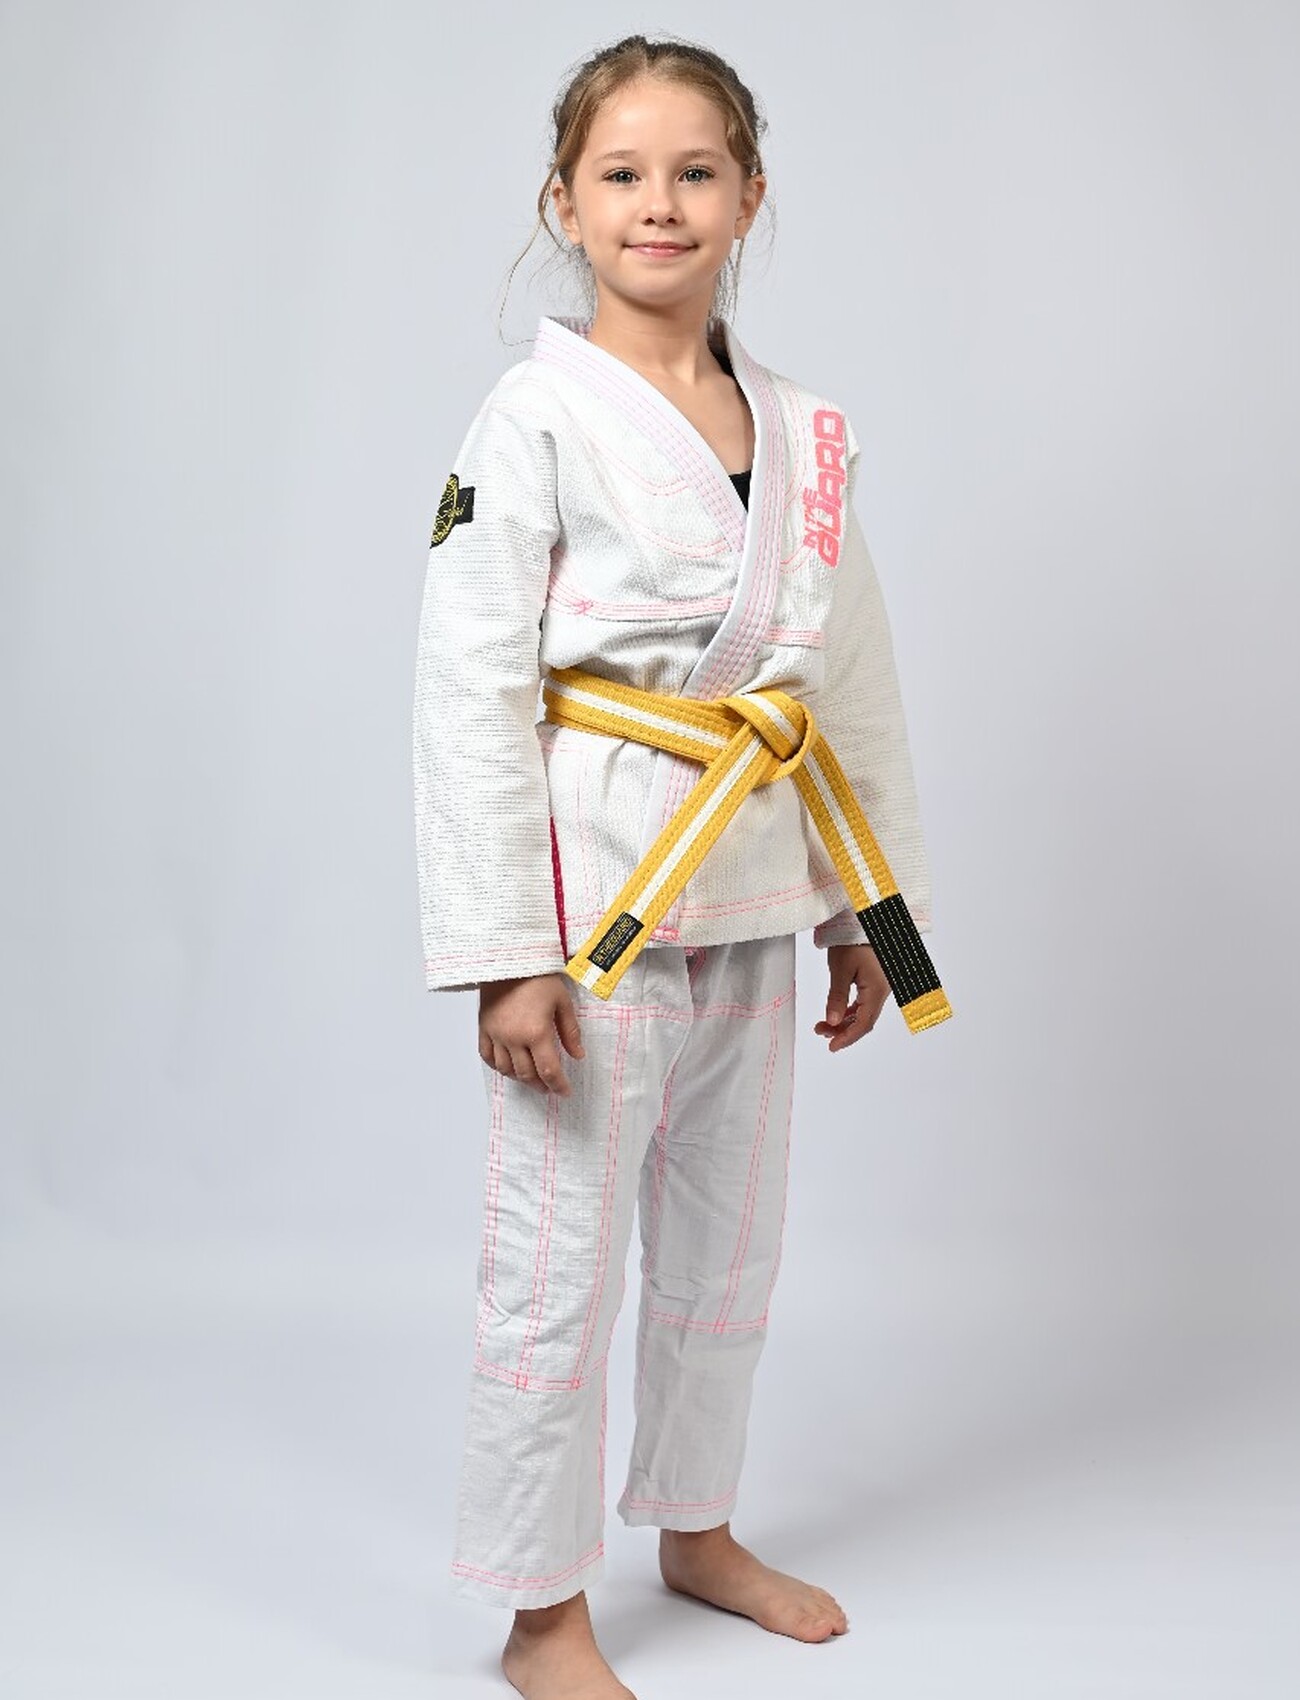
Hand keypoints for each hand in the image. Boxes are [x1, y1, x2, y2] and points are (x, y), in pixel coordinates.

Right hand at [478, 972, 585, 1094]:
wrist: (508, 958)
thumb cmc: (538, 976)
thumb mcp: (562, 1001)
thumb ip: (570, 1031)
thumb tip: (578, 1055)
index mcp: (536, 1032)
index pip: (549, 1070)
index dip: (558, 1085)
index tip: (565, 1092)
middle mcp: (514, 1038)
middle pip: (527, 1074)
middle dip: (541, 1084)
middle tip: (550, 1086)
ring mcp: (496, 1034)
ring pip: (506, 1070)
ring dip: (521, 1079)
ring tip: (532, 1079)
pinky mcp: (483, 1028)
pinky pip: (487, 1056)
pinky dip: (498, 1066)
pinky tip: (508, 1067)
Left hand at [814, 944, 888, 1051]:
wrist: (865, 917)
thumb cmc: (854, 938)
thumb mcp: (840, 968)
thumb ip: (836, 997)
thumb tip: (832, 1022)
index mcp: (877, 990)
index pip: (864, 1023)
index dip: (848, 1038)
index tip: (832, 1046)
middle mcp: (883, 991)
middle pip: (865, 1020)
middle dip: (842, 1030)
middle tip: (820, 1032)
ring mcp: (881, 986)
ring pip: (864, 1012)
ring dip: (845, 1020)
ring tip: (823, 1024)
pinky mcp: (877, 980)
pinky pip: (865, 1001)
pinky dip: (851, 1010)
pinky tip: (837, 1013)